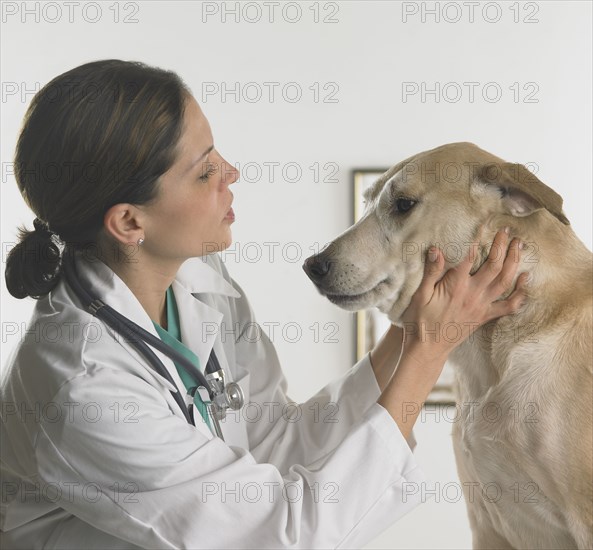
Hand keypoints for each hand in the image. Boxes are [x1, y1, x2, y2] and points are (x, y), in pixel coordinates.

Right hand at [400, 227, 528, 358]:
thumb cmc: (420, 321)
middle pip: (494, 266)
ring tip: (519, 245)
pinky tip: (526, 280)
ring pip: (505, 281)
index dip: (478, 240)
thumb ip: (431, 272)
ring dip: (514, 262)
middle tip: (506, 231)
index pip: (470, 257)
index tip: (484, 225)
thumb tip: (436, 249)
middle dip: (502, 246)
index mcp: (455, 286)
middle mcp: (472, 294)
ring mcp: (481, 306)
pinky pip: (508, 305)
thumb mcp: (420, 295)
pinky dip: (520, 293)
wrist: (428, 348)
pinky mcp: (485, 316)